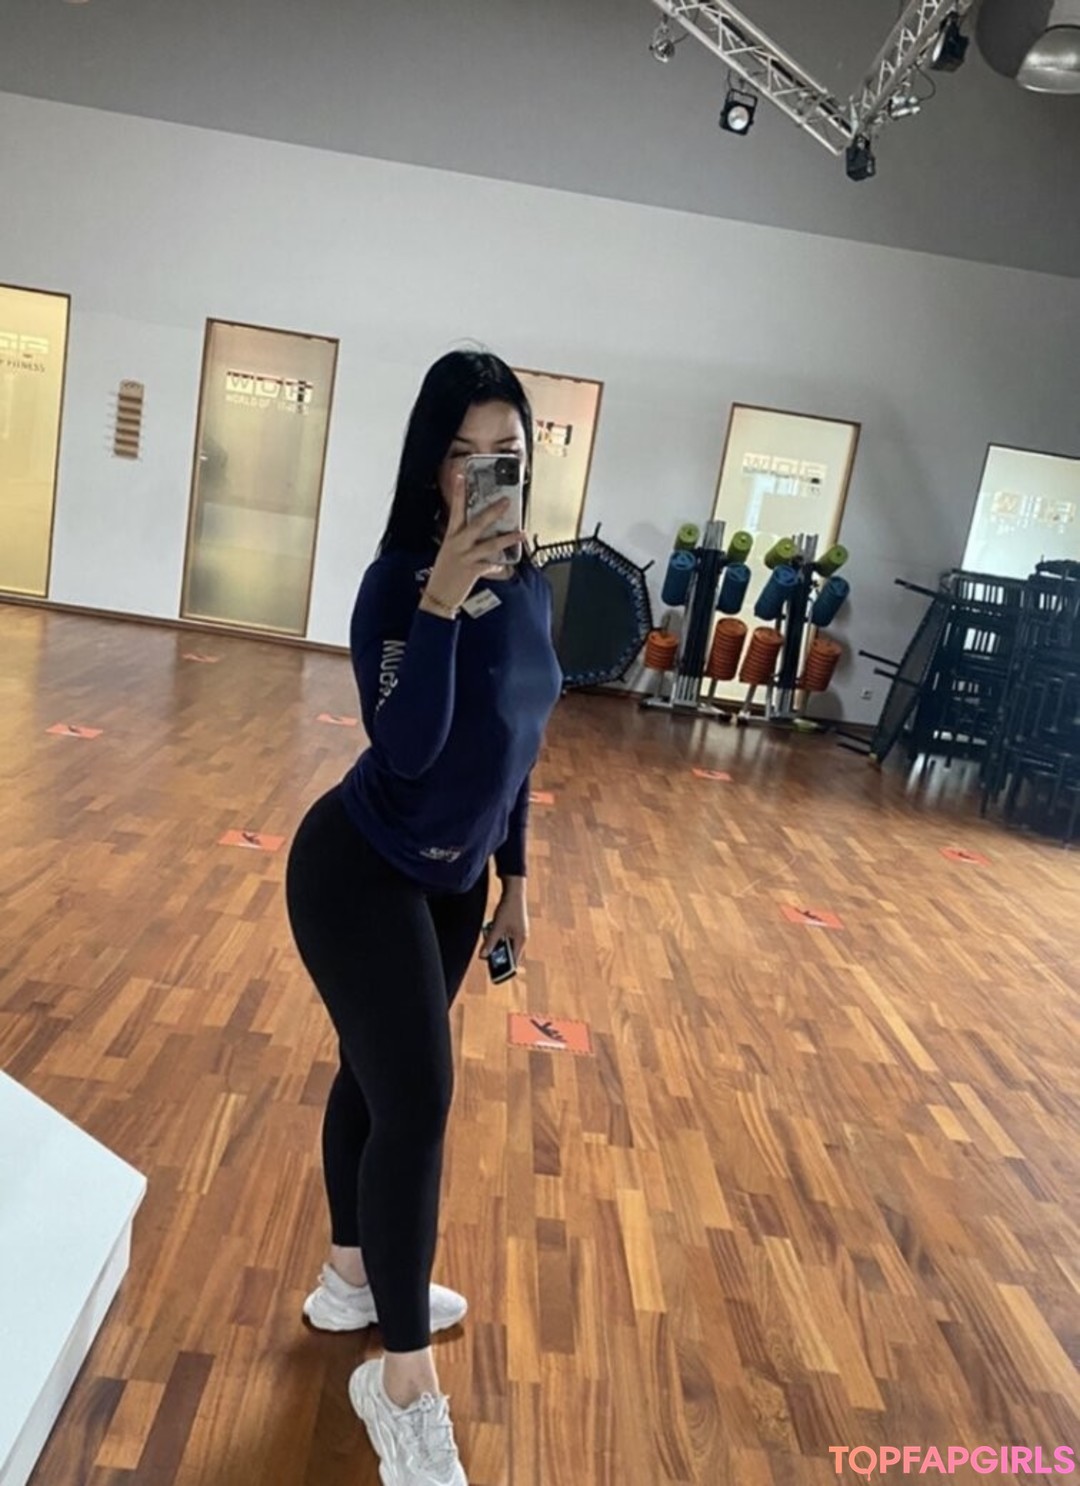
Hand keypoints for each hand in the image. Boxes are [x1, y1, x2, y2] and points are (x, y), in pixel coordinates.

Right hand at [422, 474, 526, 614]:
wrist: (438, 596)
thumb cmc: (443, 573)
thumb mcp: (448, 551)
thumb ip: (460, 540)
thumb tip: (475, 532)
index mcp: (451, 537)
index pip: (455, 510)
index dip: (458, 493)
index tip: (461, 477)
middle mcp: (458, 545)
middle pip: (478, 523)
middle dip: (493, 512)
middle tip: (506, 502)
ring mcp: (466, 557)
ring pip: (490, 544)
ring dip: (507, 538)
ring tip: (520, 533)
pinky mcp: (473, 571)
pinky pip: (491, 565)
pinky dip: (497, 564)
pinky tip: (503, 564)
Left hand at [481, 879, 528, 964]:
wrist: (514, 890)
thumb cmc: (508, 908)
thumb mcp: (497, 927)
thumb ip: (490, 942)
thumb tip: (482, 956)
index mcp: (520, 940)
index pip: (513, 960)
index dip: (504, 968)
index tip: (495, 975)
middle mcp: (521, 938)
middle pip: (508, 953)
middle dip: (497, 953)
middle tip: (486, 954)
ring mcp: (518, 932)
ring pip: (505, 944)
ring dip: (496, 943)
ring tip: (489, 933)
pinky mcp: (514, 926)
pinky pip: (504, 936)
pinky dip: (497, 935)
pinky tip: (492, 927)